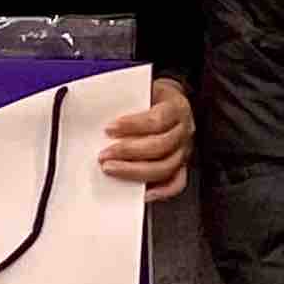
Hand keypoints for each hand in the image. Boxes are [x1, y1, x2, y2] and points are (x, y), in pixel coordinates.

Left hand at [102, 74, 193, 202]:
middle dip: (128, 152)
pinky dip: (160, 191)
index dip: (133, 125)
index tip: (109, 129)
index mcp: (176, 107)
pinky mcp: (183, 167)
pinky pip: (177, 183)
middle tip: (104, 155)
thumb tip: (98, 114)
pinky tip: (142, 192)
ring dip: (135, 171)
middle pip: (161, 146)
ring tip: (112, 169)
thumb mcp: (143, 91)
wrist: (171, 101)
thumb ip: (127, 102)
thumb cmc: (153, 98)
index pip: (157, 119)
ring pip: (166, 167)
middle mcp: (184, 130)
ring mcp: (185, 150)